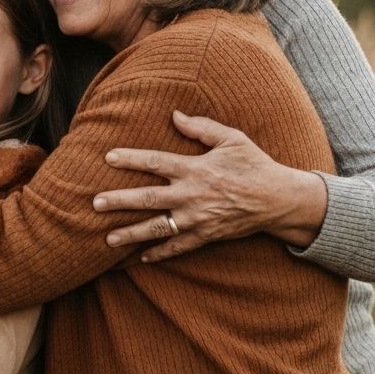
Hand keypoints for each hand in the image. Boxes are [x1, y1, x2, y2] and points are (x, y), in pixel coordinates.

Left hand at [93, 111, 327, 260]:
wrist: (280, 200)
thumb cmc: (254, 164)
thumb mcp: (232, 138)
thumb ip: (201, 127)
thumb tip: (174, 115)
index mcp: (196, 169)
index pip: (155, 162)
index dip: (131, 159)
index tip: (108, 157)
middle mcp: (192, 195)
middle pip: (148, 199)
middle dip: (119, 201)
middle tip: (95, 203)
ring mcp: (198, 219)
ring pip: (158, 228)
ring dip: (132, 234)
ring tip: (108, 239)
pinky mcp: (207, 236)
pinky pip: (179, 247)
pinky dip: (161, 253)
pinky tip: (142, 258)